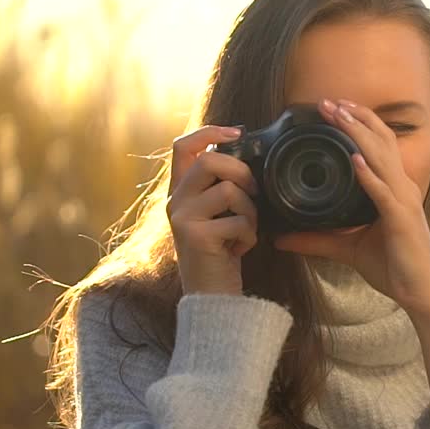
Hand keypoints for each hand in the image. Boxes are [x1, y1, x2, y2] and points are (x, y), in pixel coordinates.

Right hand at [166, 124, 260, 295]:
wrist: (210, 297)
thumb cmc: (222, 253)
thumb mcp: (219, 214)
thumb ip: (223, 186)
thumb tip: (248, 156)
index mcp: (180, 191)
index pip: (183, 145)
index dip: (209, 130)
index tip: (237, 131)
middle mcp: (175, 201)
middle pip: (210, 159)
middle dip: (242, 172)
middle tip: (254, 194)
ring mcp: (182, 218)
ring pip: (229, 190)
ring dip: (250, 211)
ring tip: (246, 231)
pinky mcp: (195, 236)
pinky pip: (238, 220)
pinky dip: (249, 236)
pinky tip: (239, 250)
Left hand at [272, 98, 429, 315]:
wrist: (420, 295)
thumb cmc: (394, 268)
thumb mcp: (347, 250)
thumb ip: (317, 241)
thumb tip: (281, 239)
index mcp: (394, 189)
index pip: (380, 145)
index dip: (360, 122)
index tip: (335, 106)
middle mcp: (402, 188)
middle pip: (381, 141)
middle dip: (355, 118)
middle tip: (328, 102)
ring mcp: (404, 202)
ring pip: (382, 157)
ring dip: (358, 134)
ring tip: (338, 116)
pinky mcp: (401, 220)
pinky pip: (383, 192)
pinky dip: (369, 174)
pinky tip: (354, 160)